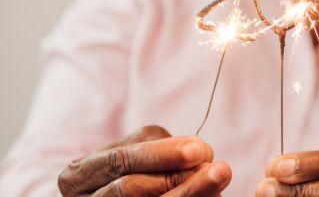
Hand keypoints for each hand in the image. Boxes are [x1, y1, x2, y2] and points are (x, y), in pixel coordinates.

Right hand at [58, 125, 231, 195]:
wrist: (130, 191)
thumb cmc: (132, 168)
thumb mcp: (138, 150)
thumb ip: (161, 147)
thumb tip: (200, 154)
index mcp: (78, 174)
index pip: (120, 161)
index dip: (161, 155)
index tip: (200, 149)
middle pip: (130, 190)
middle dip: (177, 178)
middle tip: (219, 169)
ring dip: (189, 193)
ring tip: (219, 178)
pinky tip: (212, 196)